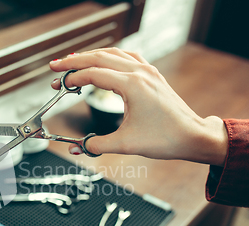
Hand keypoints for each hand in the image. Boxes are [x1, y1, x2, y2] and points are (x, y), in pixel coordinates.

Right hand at [49, 48, 227, 165]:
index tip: (58, 84)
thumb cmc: (166, 138)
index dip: (72, 78)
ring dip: (91, 56)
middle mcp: (139, 73)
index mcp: (132, 85)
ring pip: (113, 54)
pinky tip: (104, 60)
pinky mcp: (152, 75)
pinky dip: (110, 56)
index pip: (93, 74)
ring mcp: (147, 71)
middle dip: (74, 62)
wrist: (192, 136)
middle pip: (99, 57)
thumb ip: (96, 144)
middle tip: (56, 67)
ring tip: (73, 61)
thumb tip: (75, 147)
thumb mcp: (125, 144)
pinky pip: (127, 57)